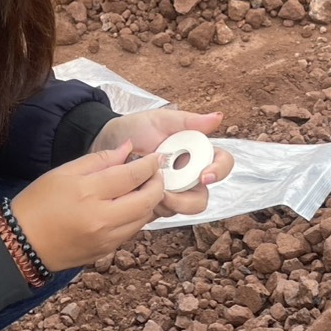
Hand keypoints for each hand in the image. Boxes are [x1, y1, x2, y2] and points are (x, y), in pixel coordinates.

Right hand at [8, 143, 166, 270]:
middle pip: (146, 200)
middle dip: (157, 184)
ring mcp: (106, 239)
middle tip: (155, 173)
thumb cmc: (37, 204)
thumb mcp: (63, 173)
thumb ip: (99, 159)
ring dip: (149, 202)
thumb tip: (128, 148)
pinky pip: (132, 231)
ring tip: (143, 188)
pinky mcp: (106, 251)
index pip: (131, 176)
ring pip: (143, 218)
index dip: (148, 165)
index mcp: (87, 193)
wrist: (20, 245)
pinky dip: (137, 216)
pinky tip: (129, 206)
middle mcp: (101, 219)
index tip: (154, 158)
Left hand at [91, 109, 234, 218]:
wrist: (108, 143)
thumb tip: (218, 117)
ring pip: (183, 208)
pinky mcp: (157, 204)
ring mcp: (173, 192)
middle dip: (188, 201)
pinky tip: (138, 195)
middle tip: (166, 194)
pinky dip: (152, 207)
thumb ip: (189, 121)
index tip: (205, 176)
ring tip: (147, 190)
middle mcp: (189, 175)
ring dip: (168, 204)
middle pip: (203, 197)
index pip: (222, 163)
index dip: (219, 171)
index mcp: (196, 154)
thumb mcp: (161, 121)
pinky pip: (162, 213)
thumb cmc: (137, 128)